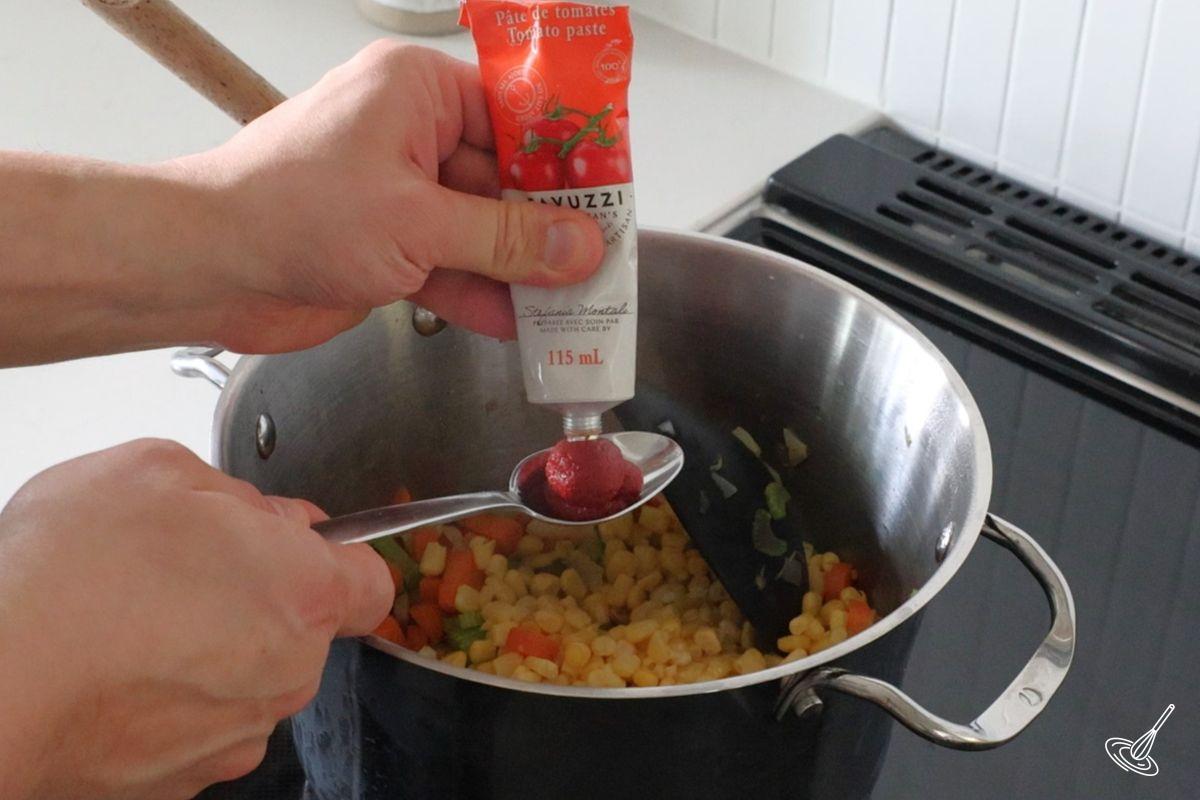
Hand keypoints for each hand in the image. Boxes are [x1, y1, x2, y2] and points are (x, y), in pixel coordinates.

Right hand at [0, 440, 392, 799]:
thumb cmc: (69, 575)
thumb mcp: (159, 472)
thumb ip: (239, 494)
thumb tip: (266, 519)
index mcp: (303, 594)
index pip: (370, 581)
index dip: (333, 556)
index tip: (289, 545)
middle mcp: (287, 677)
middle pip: (303, 629)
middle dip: (258, 595)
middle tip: (184, 569)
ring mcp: (235, 738)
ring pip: (249, 681)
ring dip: (211, 650)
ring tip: (133, 623)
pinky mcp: (181, 783)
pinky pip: (198, 727)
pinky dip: (169, 701)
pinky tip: (115, 673)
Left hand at [175, 41, 605, 351]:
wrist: (208, 269)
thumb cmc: (284, 209)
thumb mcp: (417, 222)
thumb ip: (506, 238)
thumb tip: (577, 244)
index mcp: (415, 93)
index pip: (515, 115)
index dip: (566, 157)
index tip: (608, 192)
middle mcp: (409, 136)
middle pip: (504, 179)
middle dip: (548, 226)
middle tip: (598, 260)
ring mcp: (397, 194)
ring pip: (481, 229)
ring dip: (520, 269)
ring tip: (573, 302)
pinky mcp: (385, 245)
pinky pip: (452, 265)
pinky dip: (481, 294)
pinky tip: (520, 323)